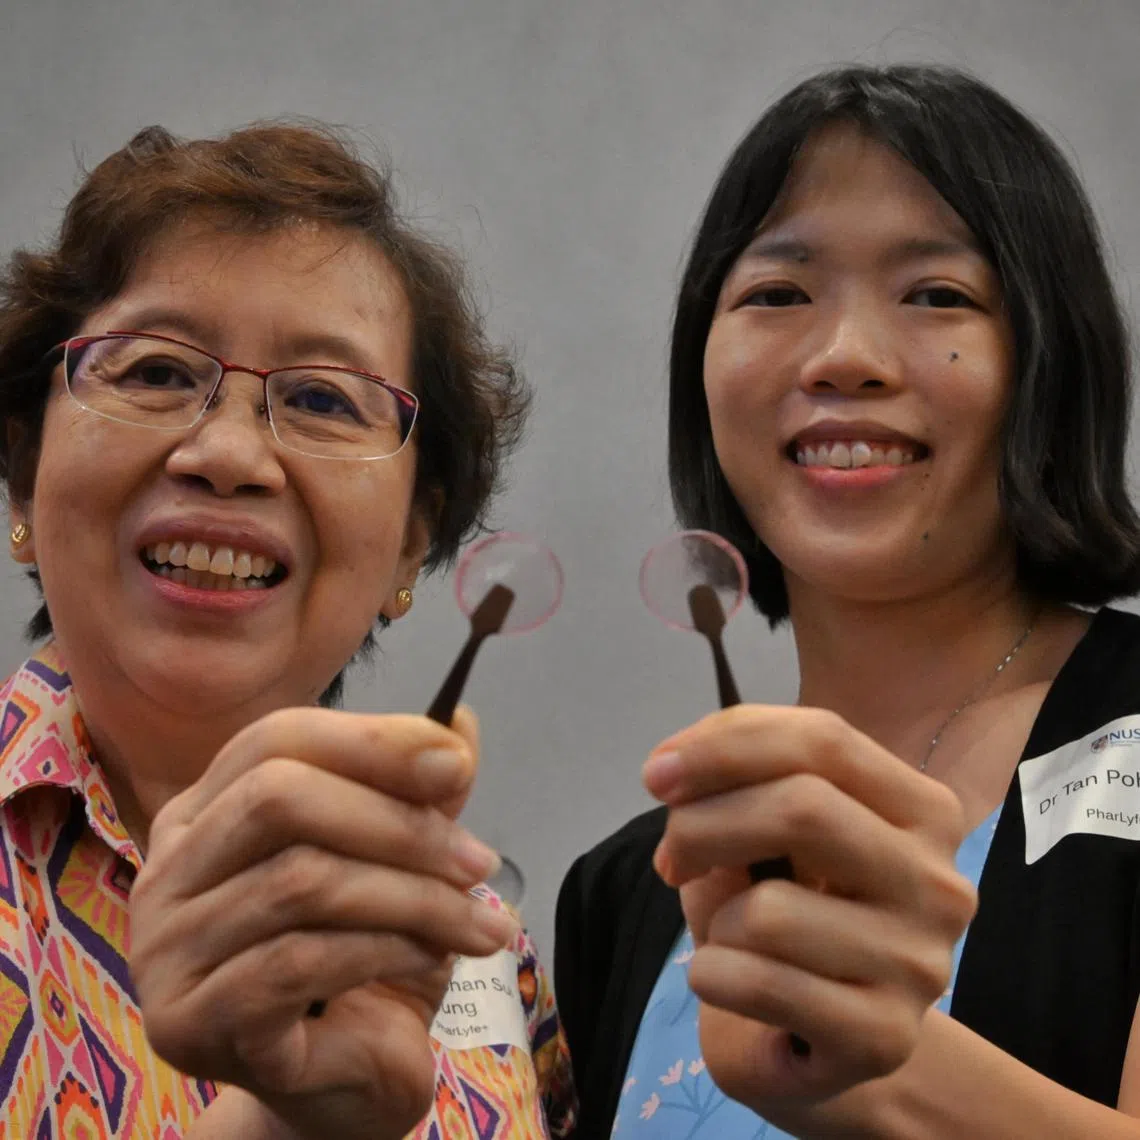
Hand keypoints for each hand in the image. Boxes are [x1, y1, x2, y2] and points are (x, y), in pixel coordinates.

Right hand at [129, 705, 517, 1139]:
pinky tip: (433, 957)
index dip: (370, 741)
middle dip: (398, 823)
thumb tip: (458, 722)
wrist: (345, 1085)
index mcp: (205, 814)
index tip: (457, 765)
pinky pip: (297, 961)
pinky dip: (386, 948)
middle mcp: (165, 873)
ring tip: (478, 922)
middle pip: (277, 798)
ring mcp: (165, 951)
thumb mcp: (400, 863)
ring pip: (300, 882)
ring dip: (413, 895)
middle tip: (479, 861)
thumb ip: (418, 795)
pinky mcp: (190, 1022)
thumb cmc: (366, 962)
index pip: (275, 740)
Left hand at [644, 705, 976, 1118]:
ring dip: (715, 921)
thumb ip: (731, 788)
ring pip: (769, 911)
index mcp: (920, 810)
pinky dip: (713, 976)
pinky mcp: (885, 1038)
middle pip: (802, 808)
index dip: (724, 745)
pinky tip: (729, 985)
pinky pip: (758, 983)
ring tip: (729, 941)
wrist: (823, 1048)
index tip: (657, 774)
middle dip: (704, 825)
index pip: (823, 739)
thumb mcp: (759, 839)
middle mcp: (938, 881)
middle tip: (671, 860)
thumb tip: (674, 774)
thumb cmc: (788, 919)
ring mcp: (920, 964)